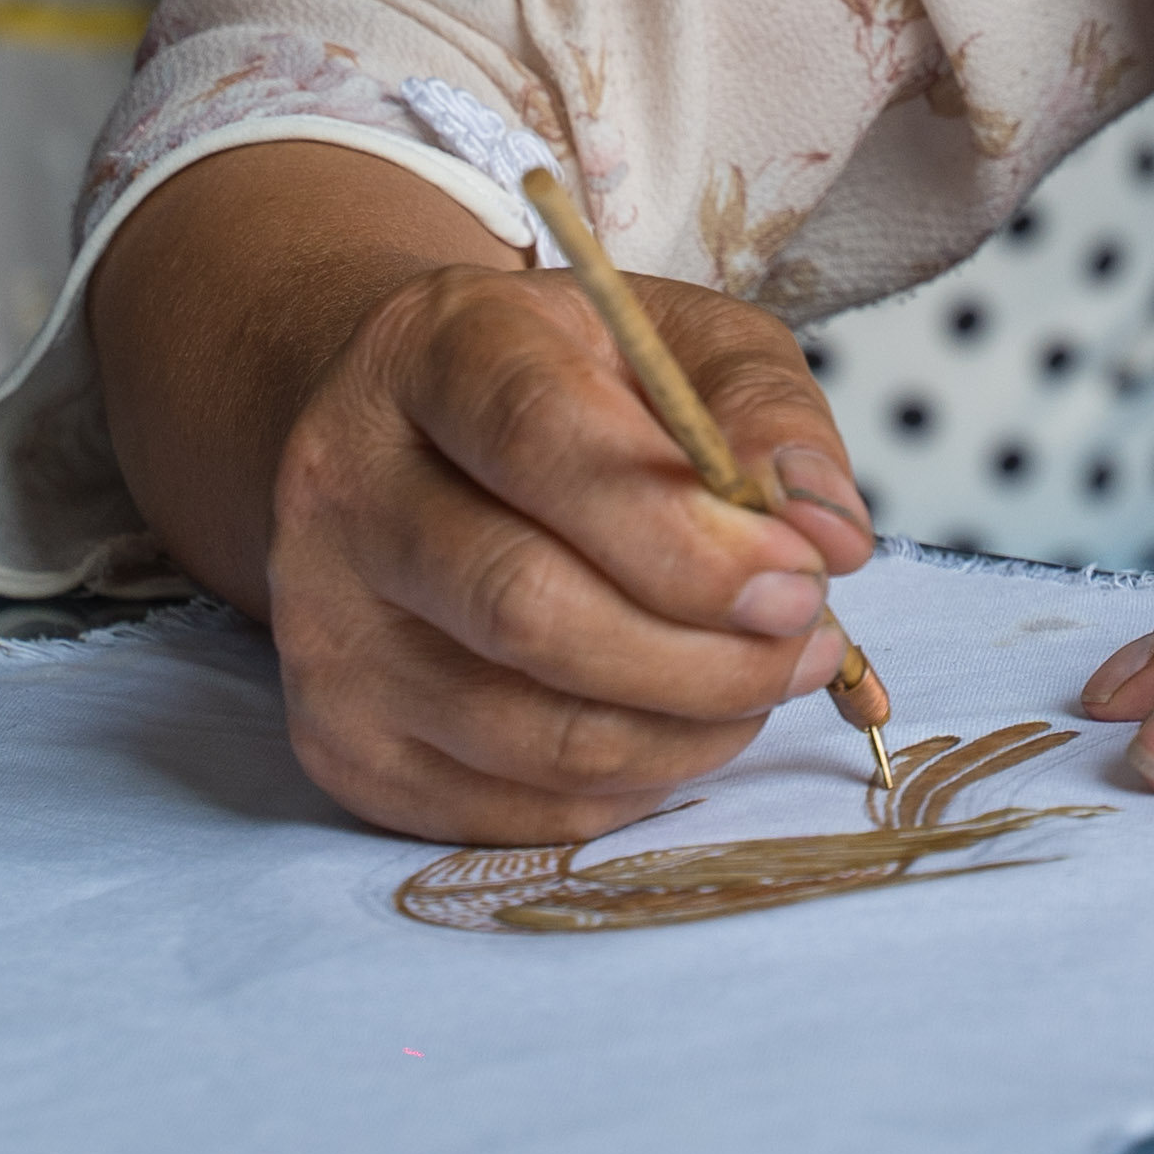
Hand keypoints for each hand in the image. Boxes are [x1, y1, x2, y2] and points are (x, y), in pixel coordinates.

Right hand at [257, 259, 882, 843]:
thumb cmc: (568, 387)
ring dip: (686, 730)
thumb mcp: (680, 343)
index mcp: (430, 350)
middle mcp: (344, 486)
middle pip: (525, 605)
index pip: (540, 442)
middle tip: (805, 642)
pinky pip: (514, 810)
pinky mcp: (340, 742)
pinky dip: (631, 787)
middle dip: (703, 653)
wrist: (412, 440)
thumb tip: (829, 534)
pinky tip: (679, 726)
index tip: (804, 578)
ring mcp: (325, 626)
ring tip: (760, 681)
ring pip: (528, 729)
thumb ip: (766, 415)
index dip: (687, 535)